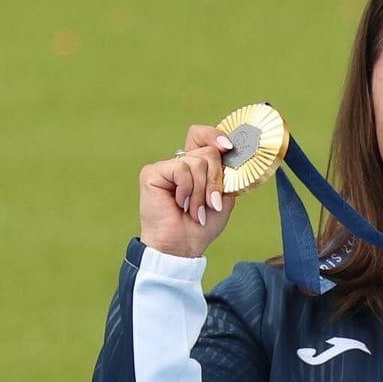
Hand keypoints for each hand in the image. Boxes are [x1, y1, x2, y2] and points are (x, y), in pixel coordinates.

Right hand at [138, 124, 237, 257]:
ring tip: (194, 210)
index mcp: (195, 166)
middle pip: (208, 151)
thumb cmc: (201, 225)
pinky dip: (187, 190)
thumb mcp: (223, 197)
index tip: (229, 148)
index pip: (202, 135)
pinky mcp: (152, 173)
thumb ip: (226, 174)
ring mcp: (165, 167)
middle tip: (210, 203)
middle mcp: (179, 163)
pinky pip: (181, 169)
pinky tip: (180, 203)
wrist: (183, 246)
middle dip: (215, 181)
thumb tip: (229, 153)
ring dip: (201, 191)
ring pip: (197, 162)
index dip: (215, 136)